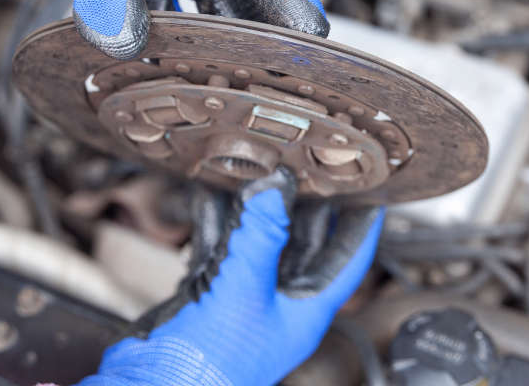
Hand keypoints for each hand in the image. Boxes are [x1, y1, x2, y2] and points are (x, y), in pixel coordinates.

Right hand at [79, 168, 383, 385]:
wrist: (157, 384)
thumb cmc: (213, 360)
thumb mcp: (246, 288)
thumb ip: (262, 234)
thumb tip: (278, 189)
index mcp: (307, 309)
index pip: (349, 259)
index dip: (363, 224)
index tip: (372, 190)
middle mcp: (280, 301)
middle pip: (304, 242)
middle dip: (302, 203)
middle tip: (307, 164)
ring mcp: (245, 297)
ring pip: (259, 240)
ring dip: (255, 206)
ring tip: (257, 168)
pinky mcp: (211, 292)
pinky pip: (221, 247)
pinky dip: (217, 220)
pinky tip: (210, 193)